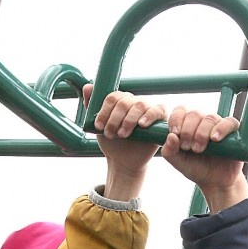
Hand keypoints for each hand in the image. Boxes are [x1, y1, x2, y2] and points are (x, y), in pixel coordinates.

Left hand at [84, 85, 165, 199]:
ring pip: (139, 105)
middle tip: (110, 134)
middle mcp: (134, 102)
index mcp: (120, 101)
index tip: (98, 126)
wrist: (123, 161)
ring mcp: (147, 108)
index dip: (104, 111)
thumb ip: (92, 106)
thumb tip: (87, 86)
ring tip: (122, 135)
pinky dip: (149, 116)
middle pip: (124, 102)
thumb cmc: (112, 143)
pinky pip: (157, 110)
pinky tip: (141, 124)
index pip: (112, 97)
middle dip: (114, 119)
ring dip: (128, 120)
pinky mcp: (159, 118)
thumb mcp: (99, 127)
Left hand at [161, 107, 245, 211]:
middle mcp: (202, 122)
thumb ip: (169, 151)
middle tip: (188, 147)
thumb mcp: (178, 162)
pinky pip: (229, 122)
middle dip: (188, 131)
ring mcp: (218, 125)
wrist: (215, 181)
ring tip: (199, 149)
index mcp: (187, 125)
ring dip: (202, 133)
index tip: (175, 133)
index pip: (180, 111)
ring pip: (209, 118)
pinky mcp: (232, 131)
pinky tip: (215, 139)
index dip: (176, 119)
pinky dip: (221, 129)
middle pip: (194, 114)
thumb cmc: (196, 168)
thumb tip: (170, 136)